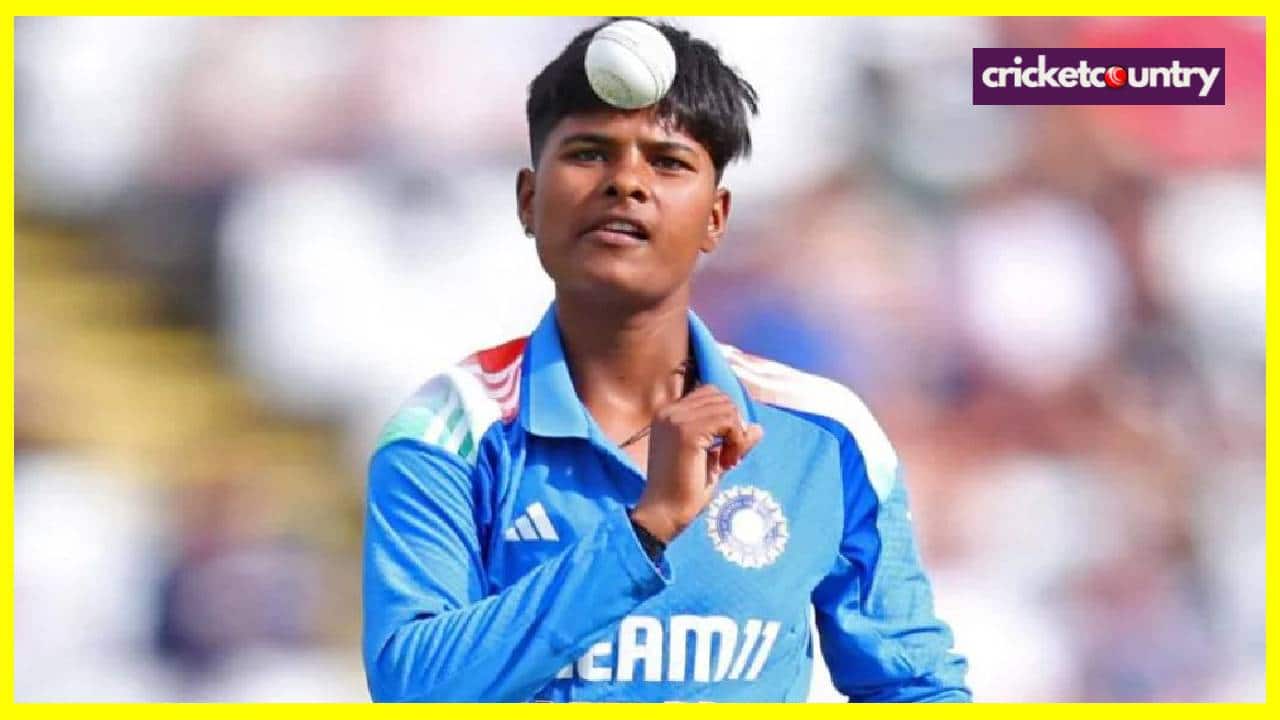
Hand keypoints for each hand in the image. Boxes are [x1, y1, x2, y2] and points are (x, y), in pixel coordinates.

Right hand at [630, 385, 764, 543]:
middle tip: (730, 457)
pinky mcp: (687, 432)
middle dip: (734, 424)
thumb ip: (732, 441)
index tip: (725, 449)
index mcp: (668, 414)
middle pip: (720, 397)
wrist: (664, 514)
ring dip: (736, 434)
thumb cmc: (685, 492)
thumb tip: (757, 427)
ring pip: (726, 407)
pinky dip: (736, 440)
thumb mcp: (713, 461)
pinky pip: (727, 421)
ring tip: (727, 462)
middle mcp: (669, 411)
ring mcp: (676, 419)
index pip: (710, 394)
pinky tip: (727, 463)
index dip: (727, 418)